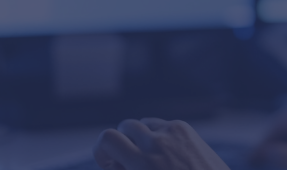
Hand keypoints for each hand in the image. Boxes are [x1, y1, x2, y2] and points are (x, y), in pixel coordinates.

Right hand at [94, 117, 230, 169]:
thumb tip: (113, 163)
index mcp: (142, 163)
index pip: (107, 138)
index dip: (101, 150)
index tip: (109, 163)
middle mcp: (156, 143)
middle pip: (125, 126)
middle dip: (123, 142)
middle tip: (129, 161)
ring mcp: (172, 132)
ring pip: (143, 122)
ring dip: (140, 137)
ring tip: (149, 157)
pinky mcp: (185, 129)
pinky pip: (161, 124)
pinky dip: (158, 135)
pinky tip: (166, 153)